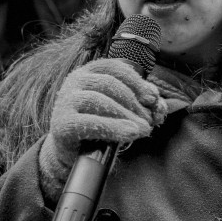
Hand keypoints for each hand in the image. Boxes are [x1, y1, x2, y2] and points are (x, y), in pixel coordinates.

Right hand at [48, 58, 165, 161]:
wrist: (74, 152)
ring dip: (127, 115)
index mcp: (90, 72)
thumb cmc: (101, 125)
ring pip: (100, 101)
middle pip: (110, 84)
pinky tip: (131, 133)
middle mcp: (75, 81)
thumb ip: (140, 102)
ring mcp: (66, 101)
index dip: (137, 81)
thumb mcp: (121, 110)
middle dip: (134, 103)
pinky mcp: (63, 123)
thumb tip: (158, 102)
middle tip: (150, 120)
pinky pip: (90, 122)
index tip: (152, 98)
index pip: (115, 68)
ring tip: (144, 129)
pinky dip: (114, 128)